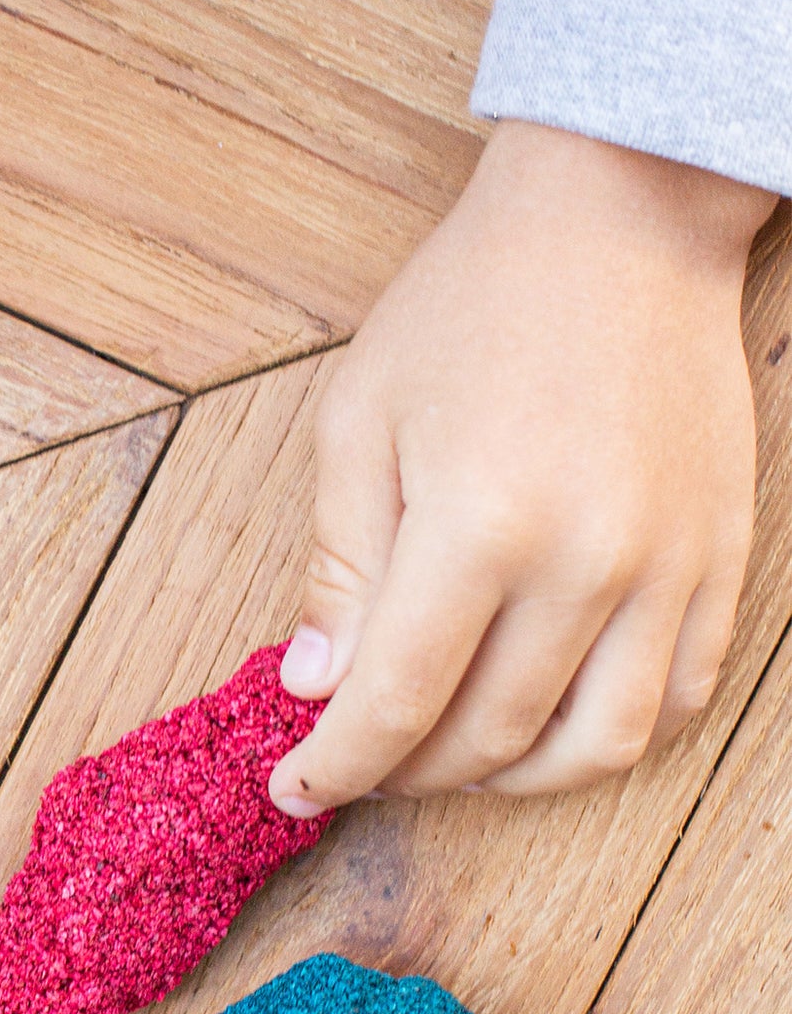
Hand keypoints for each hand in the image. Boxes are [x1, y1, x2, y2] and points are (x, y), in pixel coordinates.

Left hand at [270, 120, 774, 816]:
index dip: (336, 766)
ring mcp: (670, 569)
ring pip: (595, 746)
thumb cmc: (468, 310)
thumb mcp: (358, 424)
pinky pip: (675, 699)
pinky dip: (604, 737)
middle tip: (356, 765)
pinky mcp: (720, 561)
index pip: (397, 702)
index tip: (294, 789)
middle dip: (405, 773)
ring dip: (508, 778)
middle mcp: (586, 563)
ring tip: (447, 758)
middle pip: (488, 736)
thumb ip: (338, 569)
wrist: (617, 224)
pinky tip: (543, 722)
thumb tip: (316, 687)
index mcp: (479, 526)